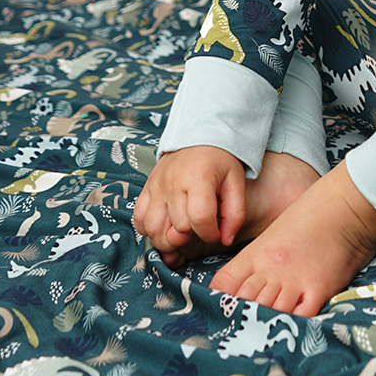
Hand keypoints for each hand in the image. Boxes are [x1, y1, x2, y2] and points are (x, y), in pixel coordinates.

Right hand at [133, 146, 246, 267]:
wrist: (199, 134)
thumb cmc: (221, 161)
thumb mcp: (236, 182)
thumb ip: (235, 213)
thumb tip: (226, 241)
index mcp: (199, 178)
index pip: (200, 219)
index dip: (210, 234)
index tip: (216, 231)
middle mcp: (173, 182)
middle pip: (178, 227)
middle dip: (192, 235)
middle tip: (200, 227)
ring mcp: (156, 186)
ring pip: (153, 229)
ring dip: (167, 239)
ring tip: (182, 232)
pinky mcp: (146, 189)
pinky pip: (139, 219)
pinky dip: (149, 230)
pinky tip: (165, 226)